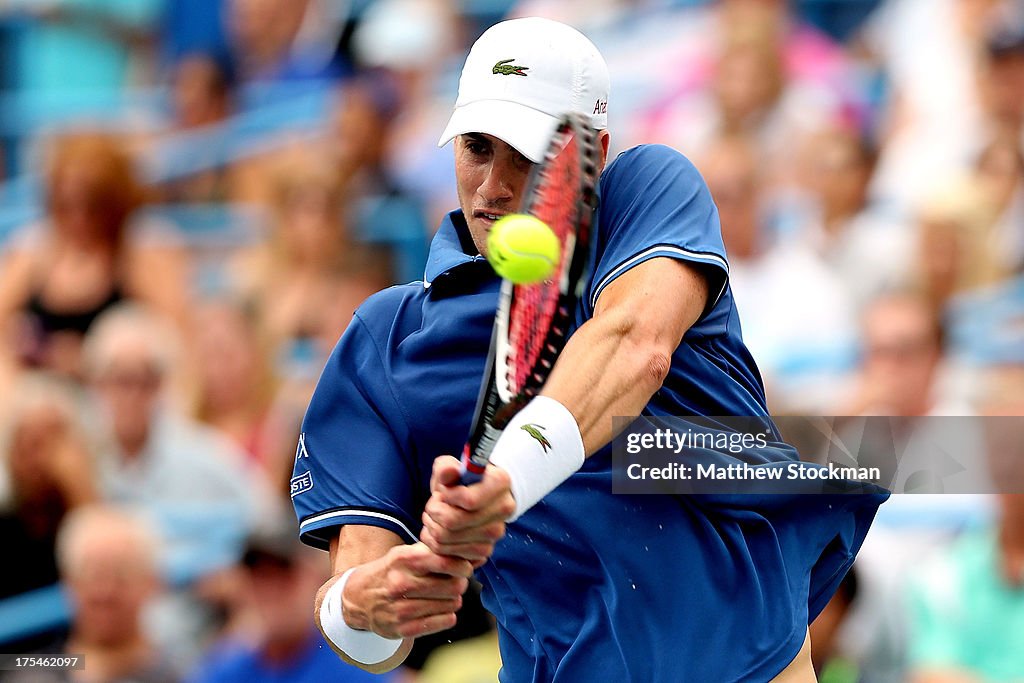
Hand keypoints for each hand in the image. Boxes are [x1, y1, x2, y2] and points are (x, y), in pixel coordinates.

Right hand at [318, 542, 472, 639]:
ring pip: (451, 604)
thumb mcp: (403, 554)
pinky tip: (442, 610)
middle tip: (457, 582)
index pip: (445, 561)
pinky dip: (448, 616)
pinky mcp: (403, 629)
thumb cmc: (389, 572)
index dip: (462, 565)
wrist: (357, 599)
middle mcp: (400, 584)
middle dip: (460, 583)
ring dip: (454, 600)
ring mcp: (401, 609)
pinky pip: (444, 622)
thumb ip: (432, 552)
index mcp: (402, 560)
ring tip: (447, 596)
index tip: (464, 567)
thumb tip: (469, 554)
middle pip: (453, 585)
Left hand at [420, 455, 513, 567]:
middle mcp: (503, 509)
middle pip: (453, 522)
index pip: (468, 500)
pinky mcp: (484, 550)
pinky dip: (434, 542)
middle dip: (433, 511)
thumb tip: (449, 473)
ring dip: (431, 526)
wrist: (478, 497)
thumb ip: (446, 468)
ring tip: (433, 516)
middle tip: (432, 505)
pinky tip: (438, 529)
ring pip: (445, 538)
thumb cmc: (462, 480)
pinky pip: (447, 553)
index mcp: (500, 482)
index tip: (443, 491)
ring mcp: (495, 533)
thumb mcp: (452, 467)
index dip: (447, 496)